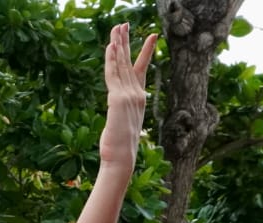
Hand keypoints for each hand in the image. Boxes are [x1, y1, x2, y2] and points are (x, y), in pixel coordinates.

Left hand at [98, 24, 155, 173]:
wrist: (122, 158)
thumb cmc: (121, 147)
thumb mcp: (123, 123)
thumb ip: (123, 110)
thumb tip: (119, 108)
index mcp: (138, 98)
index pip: (140, 69)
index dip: (144, 52)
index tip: (152, 36)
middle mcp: (135, 94)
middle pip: (129, 62)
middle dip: (126, 42)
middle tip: (124, 24)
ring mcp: (128, 95)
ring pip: (121, 65)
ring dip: (118, 45)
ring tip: (117, 28)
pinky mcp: (117, 100)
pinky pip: (113, 75)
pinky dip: (112, 60)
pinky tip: (111, 47)